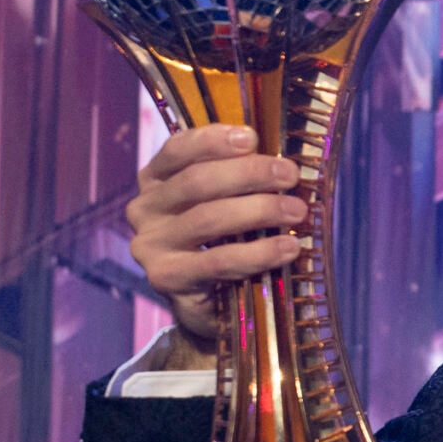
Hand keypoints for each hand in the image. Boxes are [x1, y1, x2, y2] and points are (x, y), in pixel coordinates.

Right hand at [124, 125, 305, 368]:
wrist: (207, 304)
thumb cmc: (221, 241)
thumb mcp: (224, 203)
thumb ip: (238, 179)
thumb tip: (283, 161)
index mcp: (155, 180)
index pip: (178, 149)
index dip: (214, 140)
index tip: (252, 137)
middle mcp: (145, 208)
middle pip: (196, 181)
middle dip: (249, 174)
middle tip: (290, 175)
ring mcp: (150, 245)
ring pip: (208, 219)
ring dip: (259, 211)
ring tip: (297, 212)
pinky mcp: (166, 278)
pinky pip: (217, 261)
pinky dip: (258, 253)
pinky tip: (289, 248)